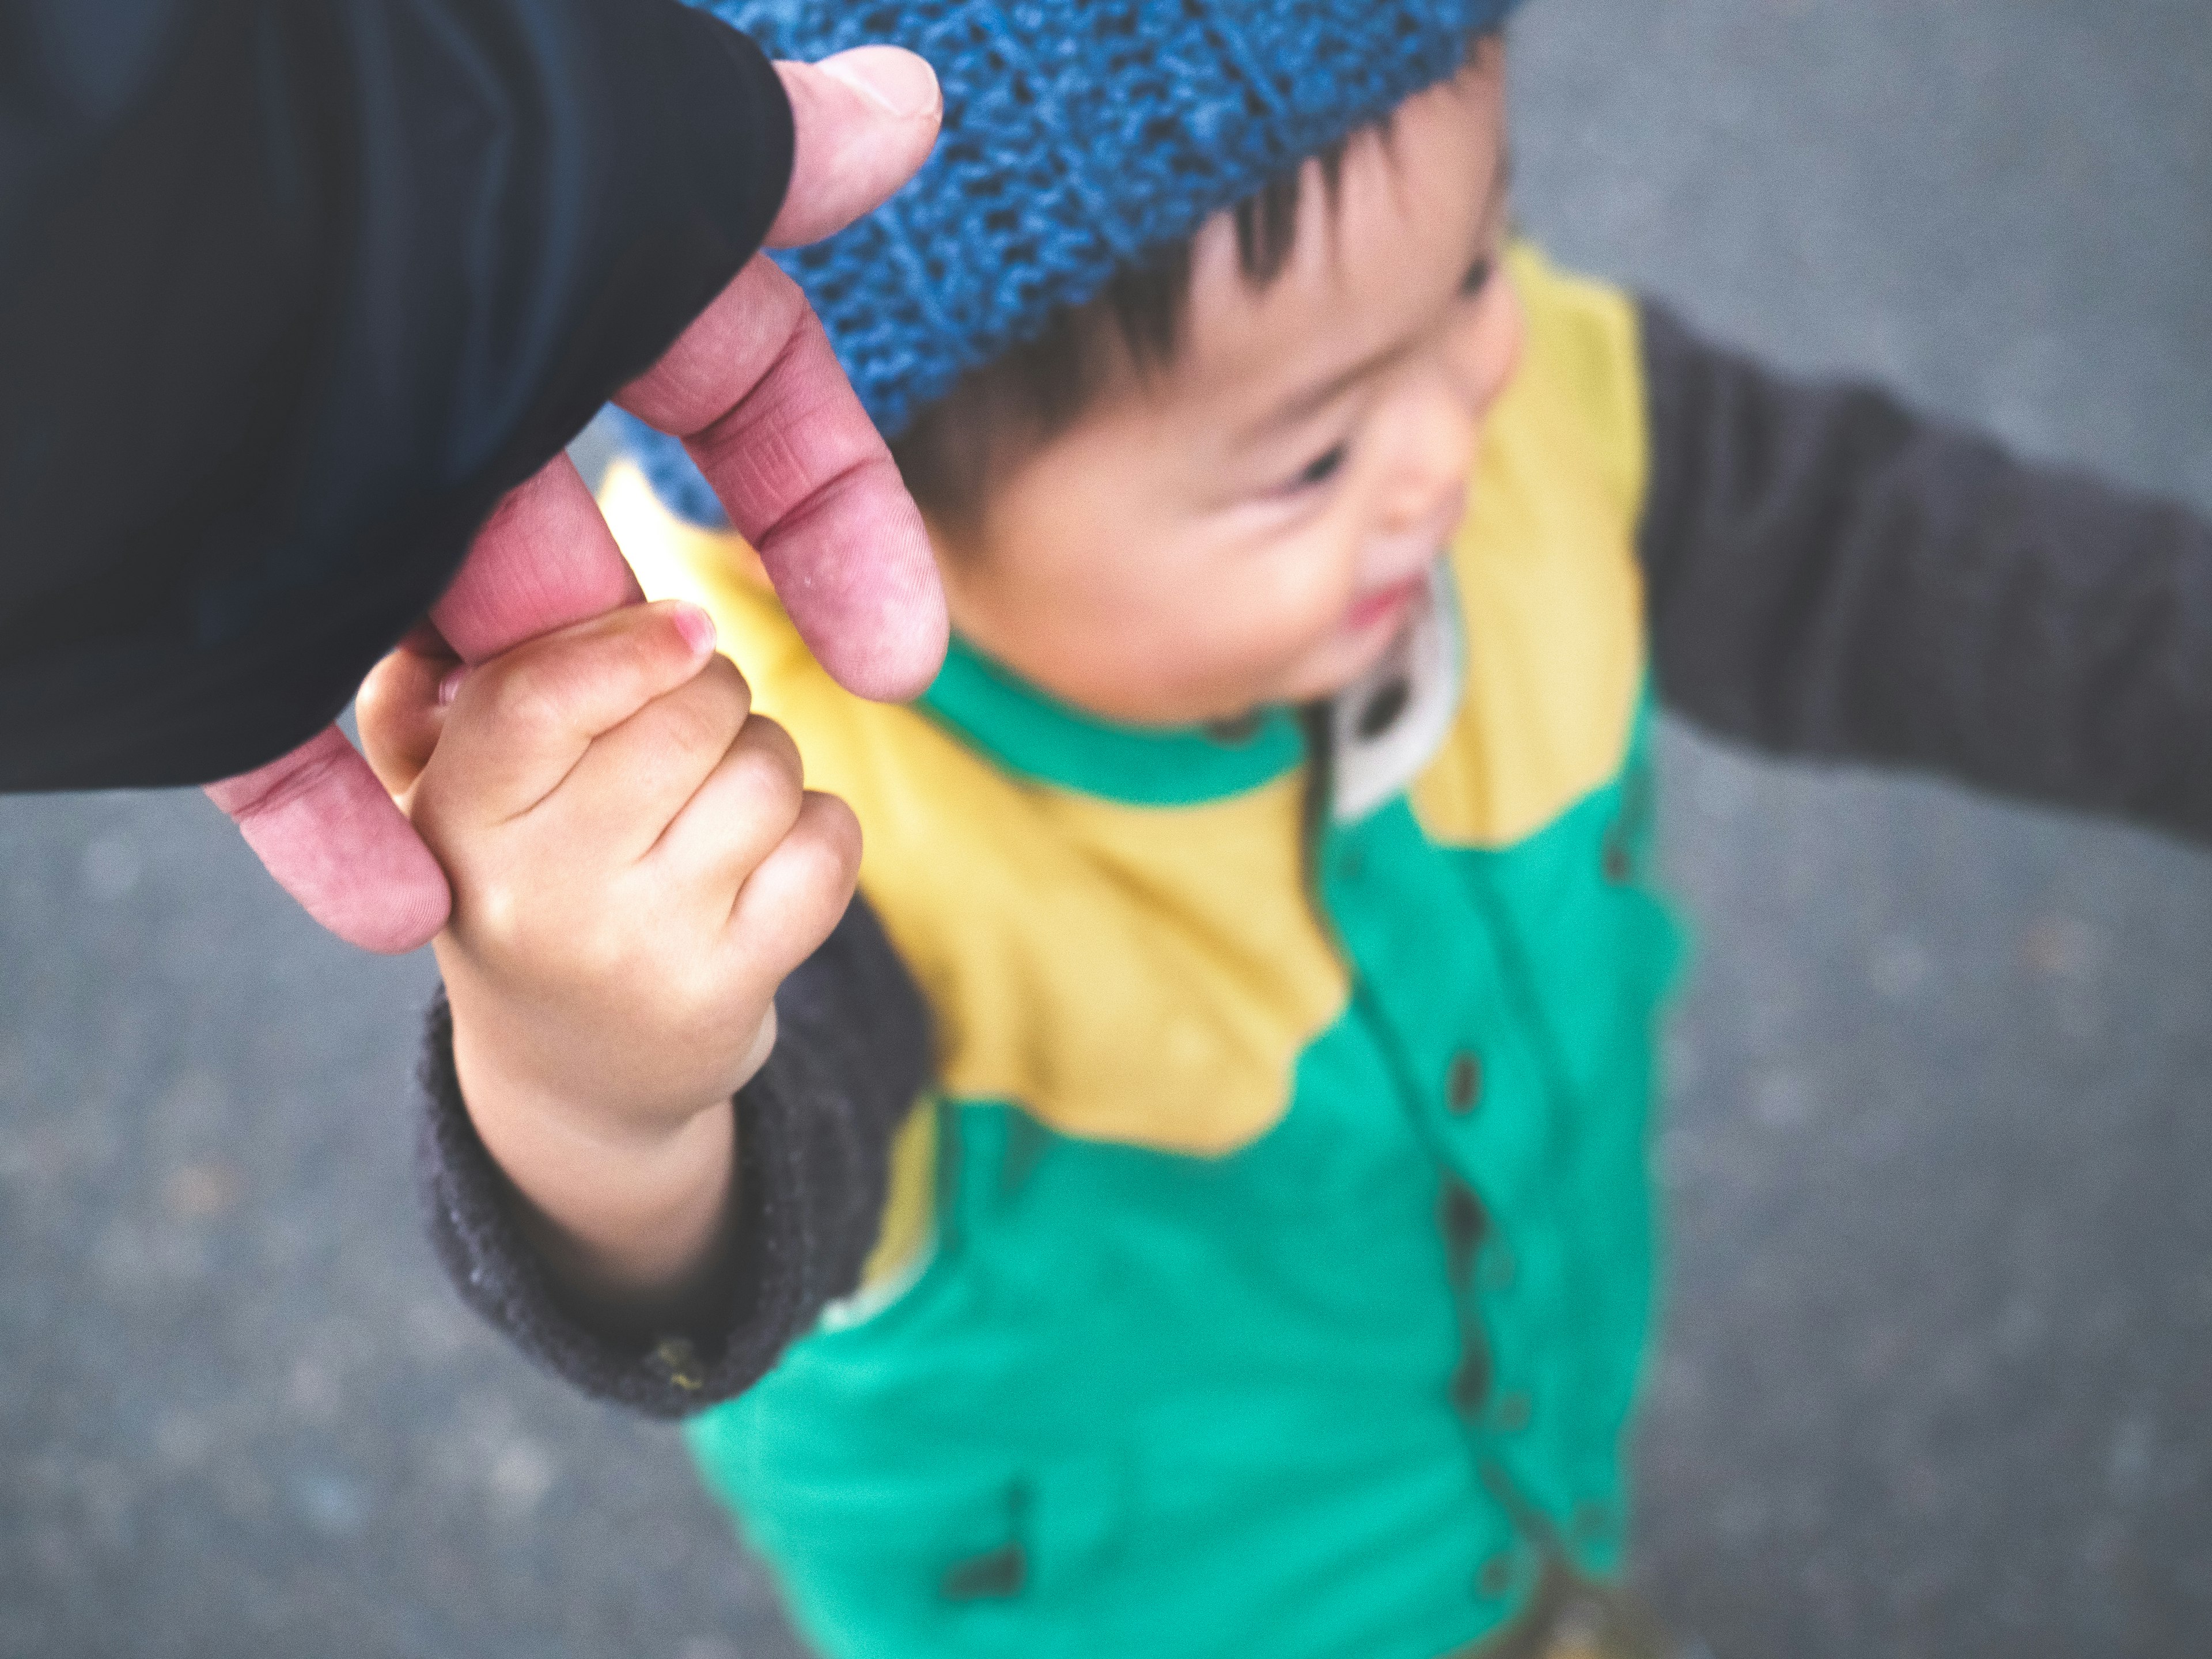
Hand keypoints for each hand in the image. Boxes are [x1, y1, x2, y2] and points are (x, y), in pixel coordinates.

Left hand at [207, 47, 945, 953]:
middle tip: (703, 732)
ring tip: (572, 837)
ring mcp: (313, 496)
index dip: (833, 518)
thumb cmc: (365, 142)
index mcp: (550, 275)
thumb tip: (909, 105)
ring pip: (447, 655)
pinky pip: (264, 735)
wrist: (52, 189)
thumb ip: (746, 162)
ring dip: (526, 760)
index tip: (894, 659)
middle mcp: (438, 382)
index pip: (741, 391)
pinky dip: (338, 830)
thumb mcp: (602, 157)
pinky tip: (406, 914)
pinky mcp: (185, 596)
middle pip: (594, 550)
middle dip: (659, 659)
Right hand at [357, 600, 859, 1298]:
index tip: (685, 626)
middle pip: (686, 716)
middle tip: (693, 730)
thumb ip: (473, 670)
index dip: (633, 642)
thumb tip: (560, 572)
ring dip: (767, 764)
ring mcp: (637, 950)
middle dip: (714, 696)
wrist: (571, 1074)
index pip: (539, 698)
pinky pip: (827, 843)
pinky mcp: (726, 990)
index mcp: (457, 818)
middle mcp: (538, 892)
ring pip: (766, 773)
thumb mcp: (464, 785)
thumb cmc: (527, 878)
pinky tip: (771, 860)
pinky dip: (821, 830)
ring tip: (718, 807)